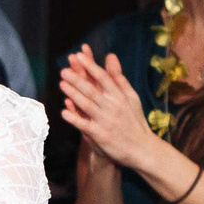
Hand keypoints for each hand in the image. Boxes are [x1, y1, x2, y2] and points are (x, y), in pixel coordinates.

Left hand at [56, 49, 164, 172]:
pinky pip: (85, 125)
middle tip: (64, 70)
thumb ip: (118, 77)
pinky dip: (75, 118)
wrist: (142, 148)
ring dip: (74, 94)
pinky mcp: (101, 135)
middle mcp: (113, 106)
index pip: (104, 78)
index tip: (79, 55)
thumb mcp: (130, 96)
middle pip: (93, 90)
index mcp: (120, 96)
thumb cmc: (134, 120)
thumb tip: (110, 55)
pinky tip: (64, 112)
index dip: (91, 66)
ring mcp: (106, 121)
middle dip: (78, 79)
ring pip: (87, 105)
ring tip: (62, 84)